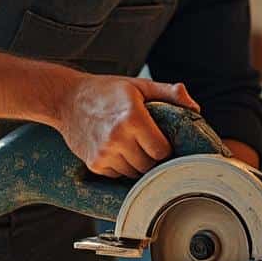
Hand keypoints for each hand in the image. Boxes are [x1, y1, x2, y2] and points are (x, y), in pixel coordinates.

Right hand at [55, 73, 198, 178]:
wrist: (66, 99)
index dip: (165, 148)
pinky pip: (118, 175)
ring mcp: (104, 153)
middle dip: (153, 158)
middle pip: (149, 165)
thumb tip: (195, 108)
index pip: (162, 151)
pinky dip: (121, 167)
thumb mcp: (139, 85)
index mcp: (133, 118)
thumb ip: (169, 93)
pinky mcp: (94, 164)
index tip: (162, 141)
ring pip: (134, 173)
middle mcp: (117, 138)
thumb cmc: (106, 91)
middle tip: (149, 144)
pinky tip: (117, 150)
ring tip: (132, 145)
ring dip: (138, 164)